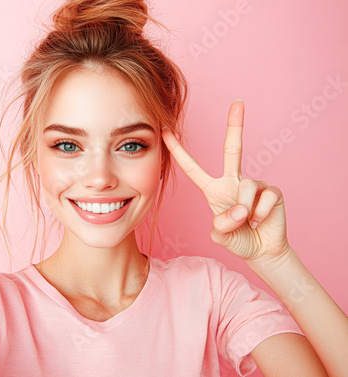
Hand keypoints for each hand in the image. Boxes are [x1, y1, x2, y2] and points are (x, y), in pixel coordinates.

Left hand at [161, 100, 289, 260]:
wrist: (262, 250)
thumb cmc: (238, 240)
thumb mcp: (221, 235)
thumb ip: (222, 225)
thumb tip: (240, 210)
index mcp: (213, 190)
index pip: (192, 168)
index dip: (178, 152)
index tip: (165, 132)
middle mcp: (233, 182)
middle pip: (232, 150)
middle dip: (235, 126)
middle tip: (238, 103)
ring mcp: (254, 185)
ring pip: (247, 185)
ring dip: (245, 209)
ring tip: (247, 222)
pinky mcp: (272, 191)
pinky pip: (265, 197)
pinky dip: (260, 214)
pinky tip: (260, 221)